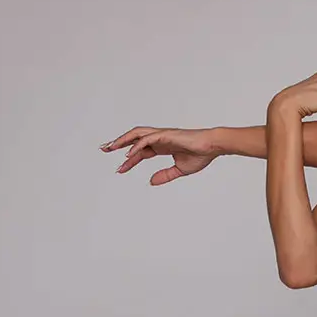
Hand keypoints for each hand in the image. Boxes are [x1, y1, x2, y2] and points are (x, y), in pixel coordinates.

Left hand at [99, 127, 218, 184]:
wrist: (212, 147)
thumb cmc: (200, 155)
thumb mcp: (179, 170)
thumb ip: (165, 175)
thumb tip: (151, 182)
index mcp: (162, 146)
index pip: (140, 152)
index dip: (129, 161)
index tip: (119, 169)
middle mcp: (158, 139)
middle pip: (133, 139)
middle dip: (118, 144)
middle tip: (104, 149)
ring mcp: (161, 135)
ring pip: (136, 135)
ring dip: (122, 140)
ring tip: (110, 147)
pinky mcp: (165, 135)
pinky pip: (147, 140)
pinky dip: (136, 146)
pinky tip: (128, 154)